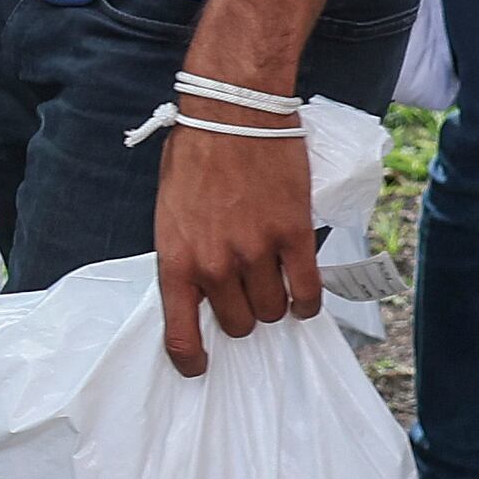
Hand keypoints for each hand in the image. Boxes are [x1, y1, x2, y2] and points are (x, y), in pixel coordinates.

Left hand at [153, 118, 320, 370]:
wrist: (233, 112)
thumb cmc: (195, 155)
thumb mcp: (170, 211)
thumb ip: (185, 253)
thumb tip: (202, 290)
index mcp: (176, 259)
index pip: (181, 335)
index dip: (191, 360)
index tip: (200, 367)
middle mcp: (215, 265)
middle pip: (238, 324)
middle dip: (242, 315)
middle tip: (245, 295)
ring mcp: (256, 252)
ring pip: (273, 311)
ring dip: (275, 305)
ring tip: (273, 287)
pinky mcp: (293, 236)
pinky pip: (306, 291)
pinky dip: (307, 301)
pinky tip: (303, 298)